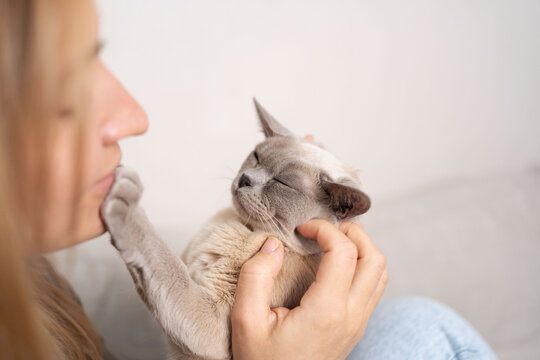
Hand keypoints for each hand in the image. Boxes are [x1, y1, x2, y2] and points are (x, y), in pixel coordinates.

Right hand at [231, 219, 387, 359]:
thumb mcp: (246, 321)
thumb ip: (255, 277)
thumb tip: (273, 245)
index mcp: (326, 312)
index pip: (345, 252)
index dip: (325, 229)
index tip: (302, 228)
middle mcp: (351, 316)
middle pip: (374, 258)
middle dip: (352, 232)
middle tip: (322, 230)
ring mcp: (358, 323)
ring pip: (380, 272)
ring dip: (360, 248)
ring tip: (330, 242)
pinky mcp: (356, 327)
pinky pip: (373, 287)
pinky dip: (361, 265)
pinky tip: (334, 265)